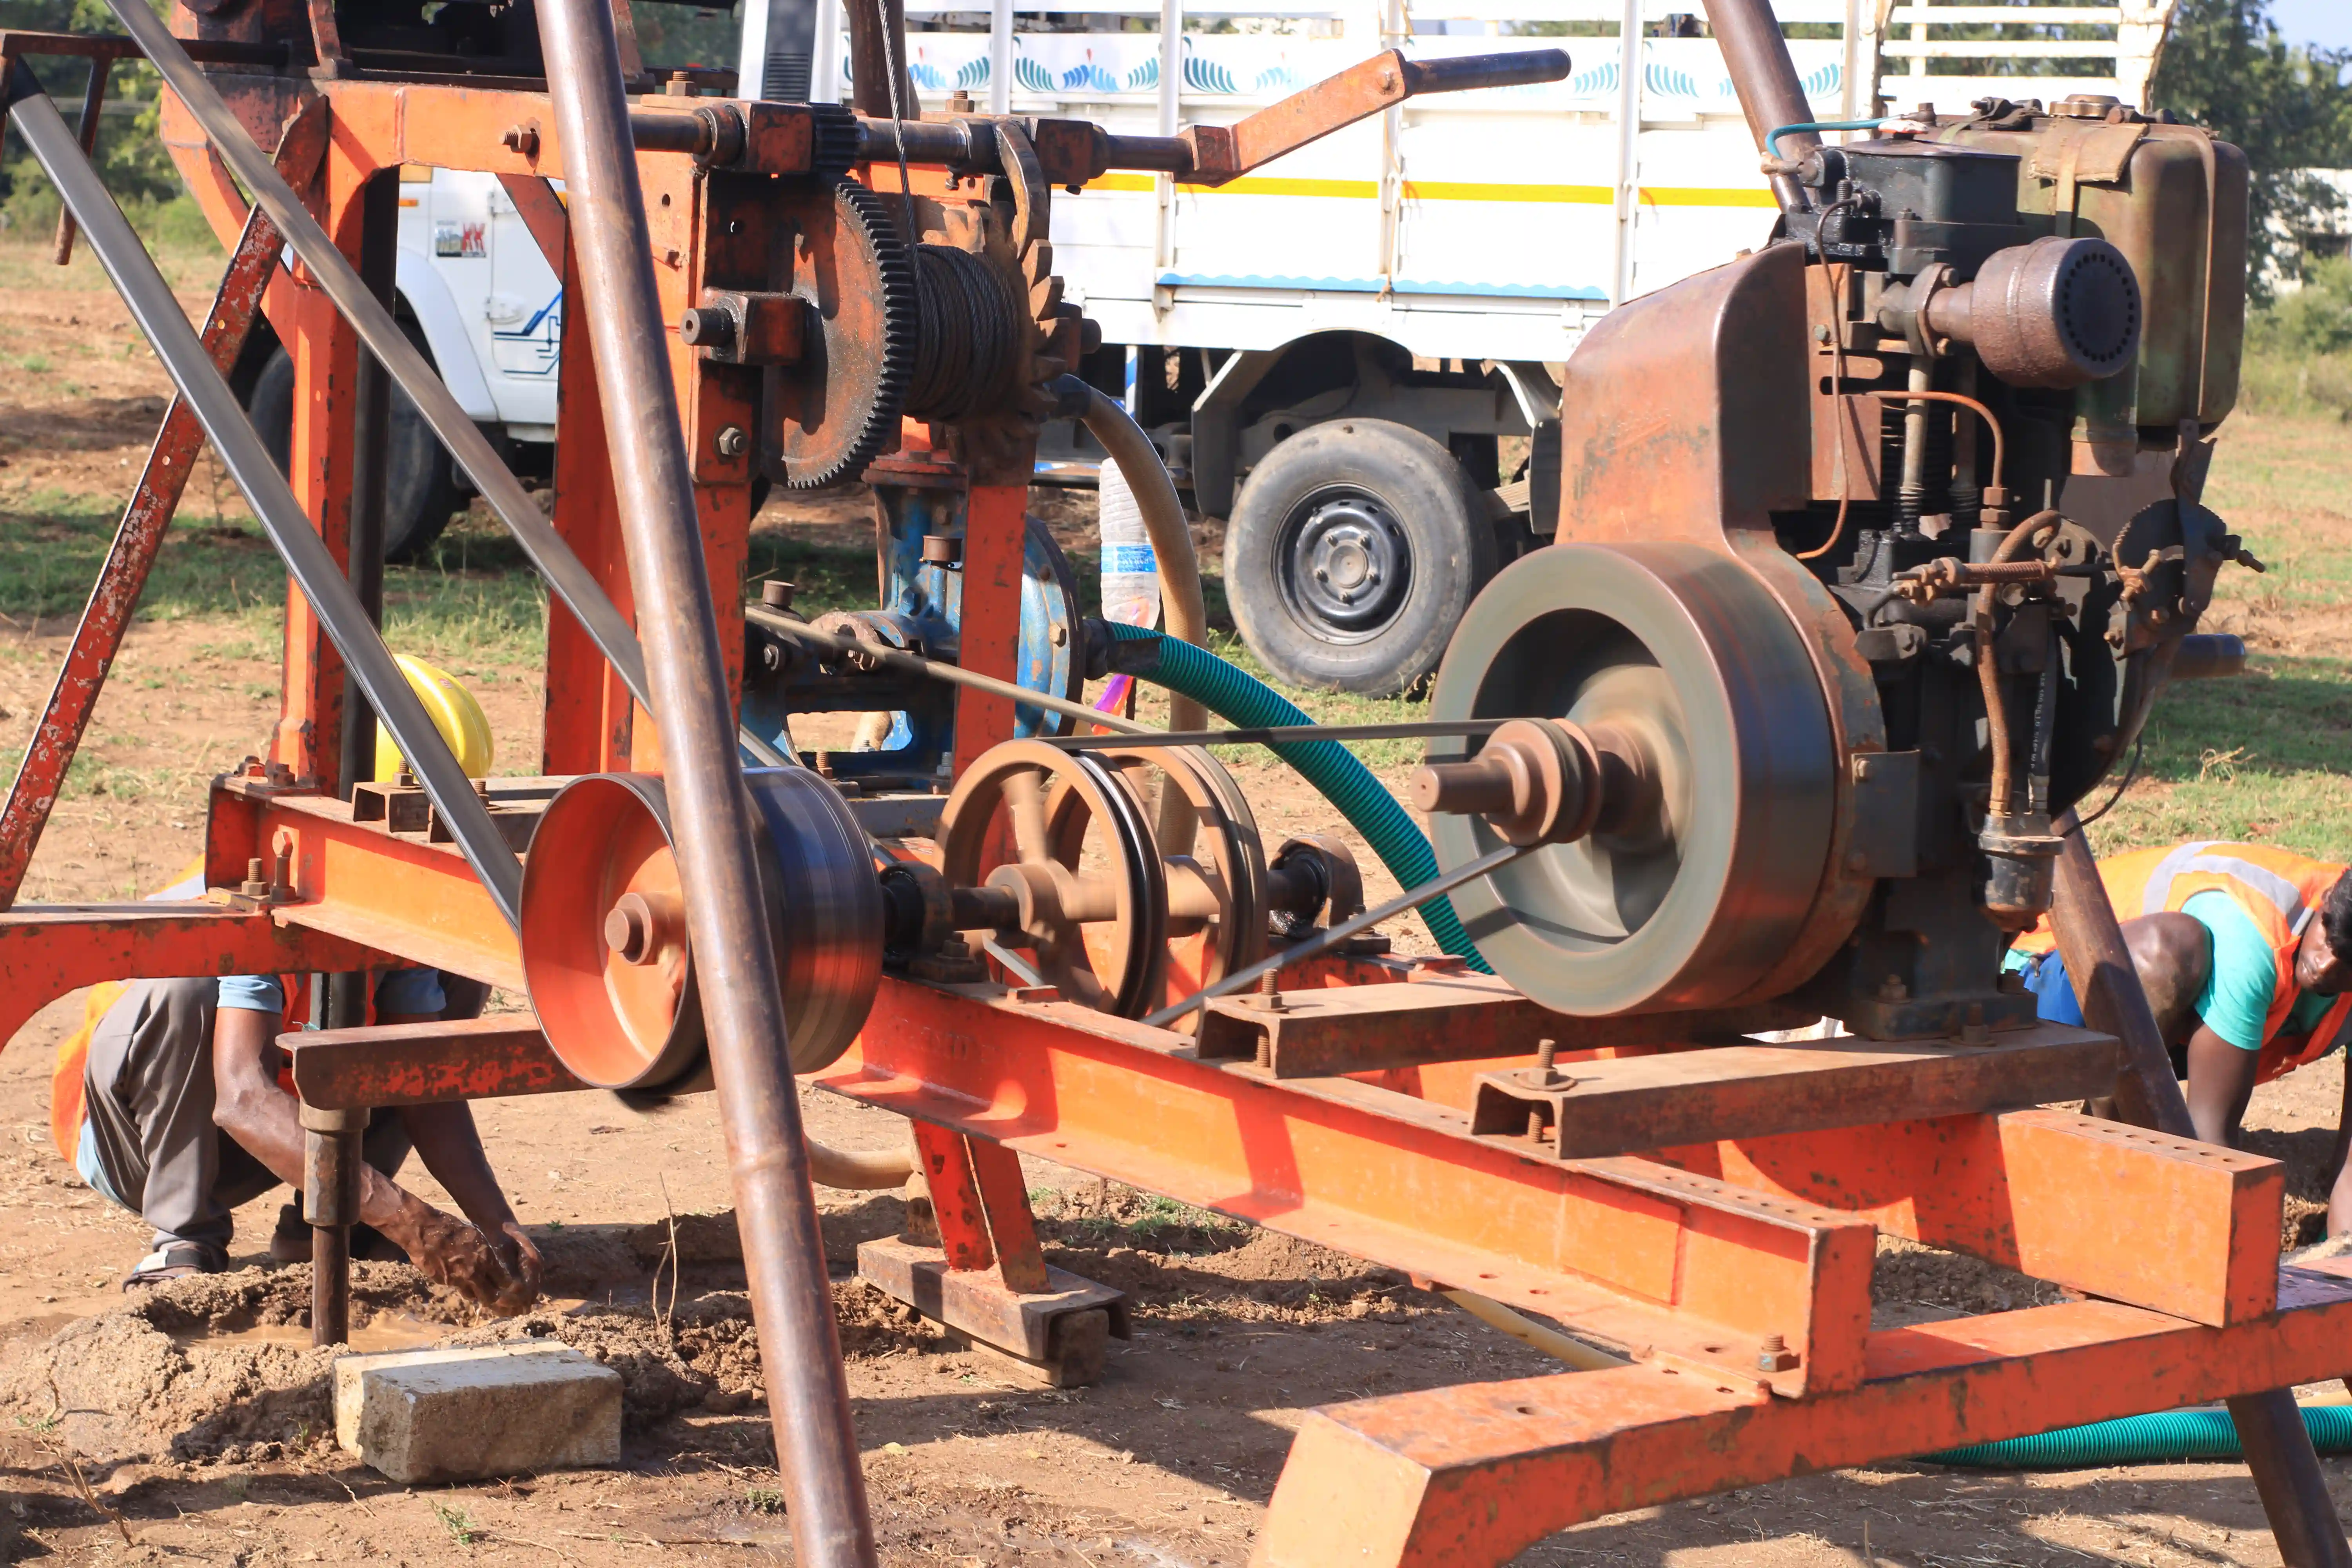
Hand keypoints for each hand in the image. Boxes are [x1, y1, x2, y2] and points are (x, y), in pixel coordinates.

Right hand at [404, 1204, 541, 1315]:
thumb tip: (491, 1264)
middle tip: (497, 1294)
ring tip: (480, 1288)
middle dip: (495, 1296)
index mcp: (485, 1258)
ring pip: (474, 1295)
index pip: (504, 1281)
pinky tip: (463, 1280)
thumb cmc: (452, 1227)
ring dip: (478, 1293)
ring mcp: (457, 1280)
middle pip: (491, 1296)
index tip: (508, 1285)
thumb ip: (485, 1253)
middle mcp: (473, 1272)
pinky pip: (458, 1289)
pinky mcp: (443, 1282)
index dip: (507, 1285)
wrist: (423, 1231)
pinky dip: (462, 1287)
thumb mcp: (476, 1236)